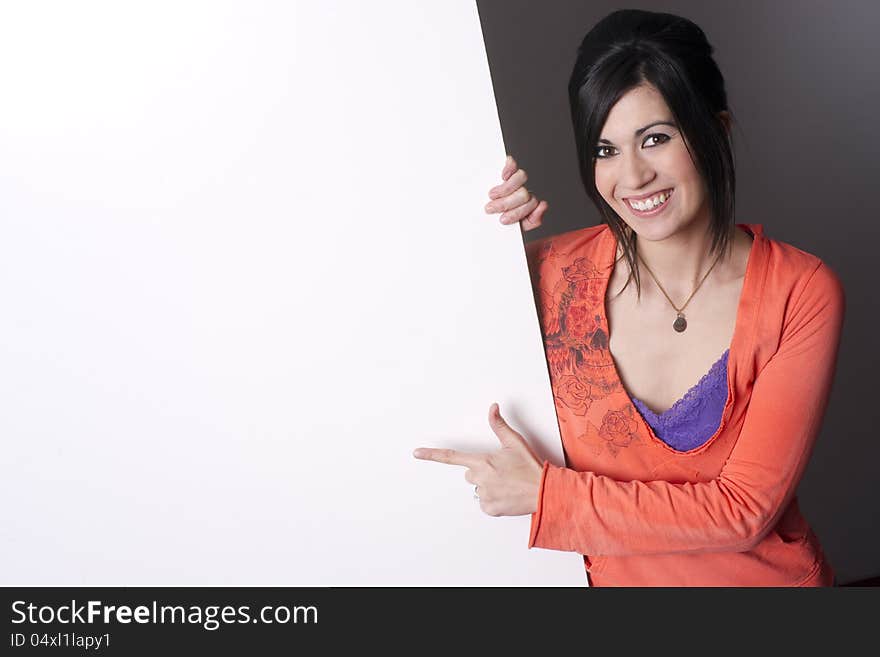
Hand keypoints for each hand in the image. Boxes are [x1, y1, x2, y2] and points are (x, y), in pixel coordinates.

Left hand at [412, 403, 543, 516]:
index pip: (451, 457)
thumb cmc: (530, 467)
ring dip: (488, 486)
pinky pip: (485, 503)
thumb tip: (493, 407)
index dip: (432, 455)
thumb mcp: (515, 442)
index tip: (416, 453)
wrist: (544, 492)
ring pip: (478, 488)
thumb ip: (499, 425)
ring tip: (507, 484)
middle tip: (501, 471)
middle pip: (469, 473)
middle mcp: (479, 478)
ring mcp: (484, 495)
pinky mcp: (489, 509)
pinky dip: (494, 500)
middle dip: (481, 471)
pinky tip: (507, 495)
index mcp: (482, 461)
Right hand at [485, 155, 547, 230]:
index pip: (532, 206)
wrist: (482, 213)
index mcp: (529, 205)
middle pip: (524, 194)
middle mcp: (525, 191)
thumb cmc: (502, 220)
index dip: (517, 213)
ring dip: (505, 188)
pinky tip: (502, 177)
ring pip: (521, 177)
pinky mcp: (509, 169)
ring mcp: (517, 179)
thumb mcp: (516, 226)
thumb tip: (543, 205)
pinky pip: (513, 164)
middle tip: (490, 209)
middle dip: (505, 203)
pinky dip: (509, 169)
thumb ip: (532, 221)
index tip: (502, 219)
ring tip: (492, 195)